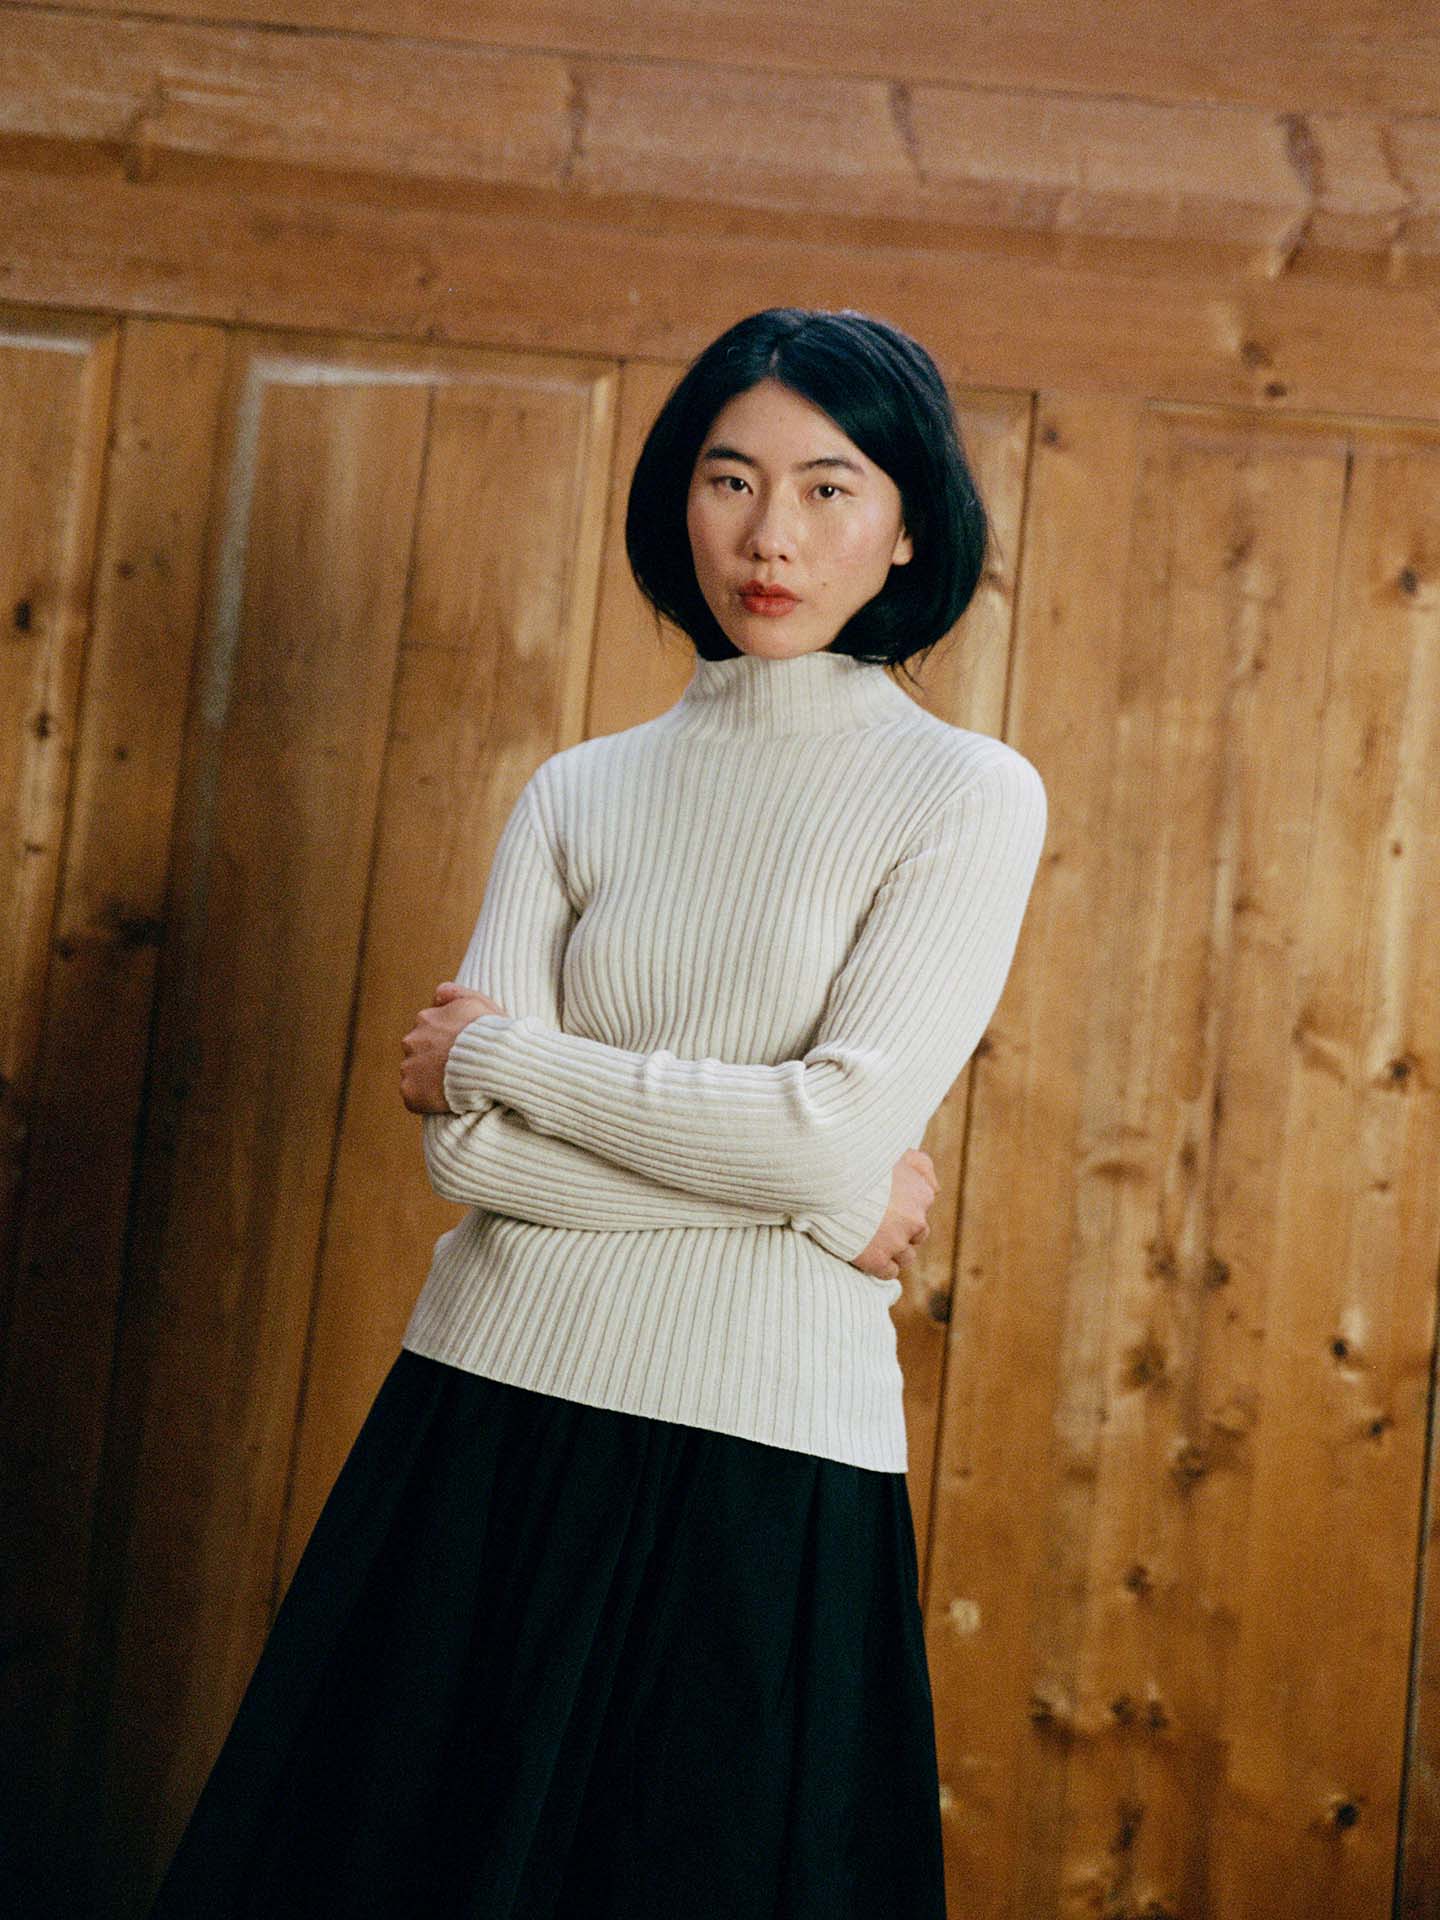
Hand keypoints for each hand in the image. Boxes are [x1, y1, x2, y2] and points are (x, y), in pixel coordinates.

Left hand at [400, 981, 505, 1113]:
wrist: (492, 1064)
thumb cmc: (491, 1034)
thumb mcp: (477, 1002)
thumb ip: (454, 993)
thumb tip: (436, 995)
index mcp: (425, 1018)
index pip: (428, 1030)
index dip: (446, 1042)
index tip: (461, 1050)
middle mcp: (411, 1040)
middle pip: (418, 1051)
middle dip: (434, 1059)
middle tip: (458, 1069)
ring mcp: (408, 1068)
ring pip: (415, 1075)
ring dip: (430, 1080)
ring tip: (455, 1086)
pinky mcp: (410, 1093)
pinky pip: (415, 1099)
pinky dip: (427, 1101)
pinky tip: (447, 1100)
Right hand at [852, 1149, 937, 1281]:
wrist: (828, 1180)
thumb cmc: (858, 1161)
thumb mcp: (896, 1152)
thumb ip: (920, 1165)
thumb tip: (937, 1188)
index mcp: (921, 1194)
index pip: (922, 1208)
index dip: (903, 1208)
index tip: (886, 1205)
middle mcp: (915, 1220)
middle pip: (917, 1234)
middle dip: (901, 1231)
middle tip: (877, 1224)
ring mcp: (897, 1242)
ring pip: (906, 1256)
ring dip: (893, 1250)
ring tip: (871, 1241)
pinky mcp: (877, 1260)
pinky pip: (889, 1272)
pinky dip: (880, 1266)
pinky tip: (866, 1255)